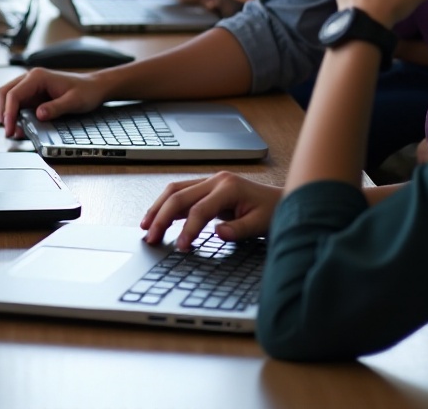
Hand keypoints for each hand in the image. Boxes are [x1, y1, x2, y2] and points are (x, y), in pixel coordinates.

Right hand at [0, 67, 107, 136]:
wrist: (94, 88)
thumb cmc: (86, 91)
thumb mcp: (74, 101)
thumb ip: (56, 108)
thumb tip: (38, 115)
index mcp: (38, 77)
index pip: (14, 94)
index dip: (9, 112)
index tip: (9, 128)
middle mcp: (31, 79)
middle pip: (5, 93)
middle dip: (3, 112)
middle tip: (8, 131)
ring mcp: (31, 87)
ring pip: (9, 98)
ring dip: (7, 114)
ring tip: (13, 131)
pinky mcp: (33, 95)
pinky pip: (18, 105)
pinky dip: (15, 116)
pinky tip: (21, 127)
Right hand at [140, 172, 281, 249]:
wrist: (281, 200)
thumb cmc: (272, 212)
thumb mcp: (260, 224)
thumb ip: (239, 230)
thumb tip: (218, 234)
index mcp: (228, 187)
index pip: (200, 209)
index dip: (188, 229)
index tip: (180, 247)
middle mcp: (216, 180)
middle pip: (179, 195)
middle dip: (162, 216)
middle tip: (150, 237)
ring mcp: (210, 181)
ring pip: (176, 190)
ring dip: (159, 207)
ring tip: (146, 226)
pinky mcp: (207, 187)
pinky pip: (182, 193)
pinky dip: (167, 205)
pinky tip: (158, 218)